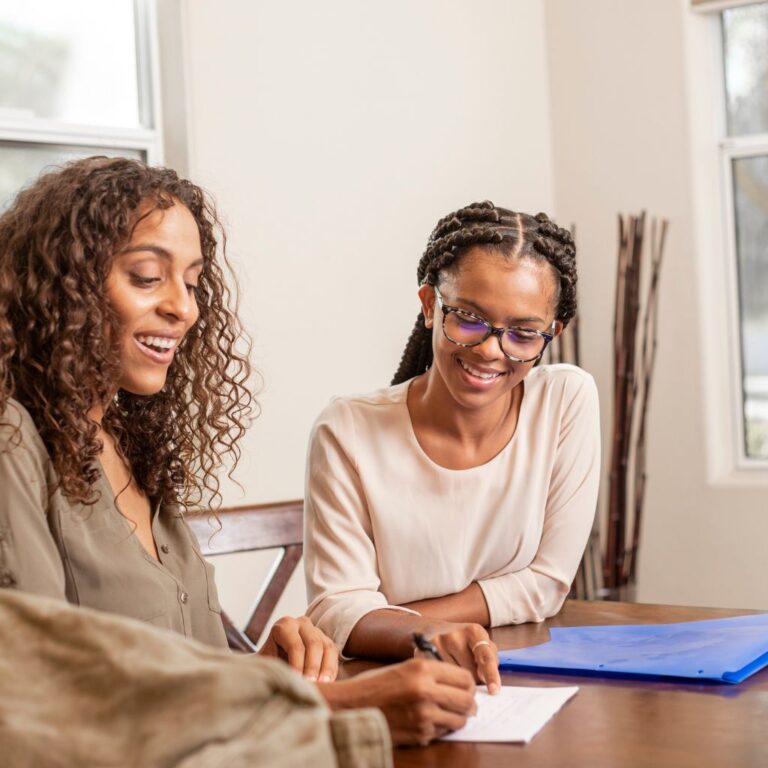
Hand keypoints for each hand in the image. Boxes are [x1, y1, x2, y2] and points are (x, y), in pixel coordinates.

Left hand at [259, 615, 338, 681]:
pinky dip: (331, 669)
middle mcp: (302, 623)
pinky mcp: (325, 641)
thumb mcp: (264, 663)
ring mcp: (316, 631)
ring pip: (327, 647)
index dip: (297, 666)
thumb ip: (270, 668)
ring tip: (322, 686)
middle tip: (311, 685)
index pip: (295, 646)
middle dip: (312, 667)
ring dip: (325, 669)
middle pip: (314, 644)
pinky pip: (333, 653)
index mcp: (284, 626)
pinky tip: (328, 683)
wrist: (272, 663)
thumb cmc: (267, 665)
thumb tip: (281, 679)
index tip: (297, 682)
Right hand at [319, 659, 475, 745]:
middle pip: (466, 699)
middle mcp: (425, 690)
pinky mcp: (420, 734)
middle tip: (468, 704)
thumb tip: (459, 682)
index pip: (464, 677)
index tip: (468, 687)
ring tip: (451, 714)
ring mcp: (423, 714)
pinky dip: (442, 728)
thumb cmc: (376, 685)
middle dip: (470, 703)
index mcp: (422, 668)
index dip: (469, 684)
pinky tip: (432, 721)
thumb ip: (431, 672)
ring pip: (459, 719)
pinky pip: (443, 732)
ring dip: (459, 718)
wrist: (352, 706)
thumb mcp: (404, 668)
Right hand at [419, 622, 500, 693]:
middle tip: (465, 667)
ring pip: (454, 679)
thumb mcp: (481, 643)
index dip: (491, 675)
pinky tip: (442, 672)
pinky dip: (443, 681)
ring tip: (452, 666)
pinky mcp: (422, 653)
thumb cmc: (463, 640)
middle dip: (472, 678)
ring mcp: (436, 644)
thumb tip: (484, 680)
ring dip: (457, 681)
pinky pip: (439, 678)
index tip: (494, 690)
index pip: (485, 656)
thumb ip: (490, 659)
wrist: (433, 630)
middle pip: (470, 673)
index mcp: (473, 631)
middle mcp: (453, 635)